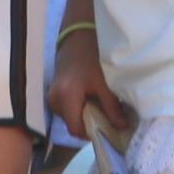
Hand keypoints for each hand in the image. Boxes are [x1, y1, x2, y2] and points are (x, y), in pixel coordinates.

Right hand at [48, 28, 135, 147]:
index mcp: (66, 97)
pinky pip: (66, 111)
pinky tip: (89, 100)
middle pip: (72, 124)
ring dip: (83, 117)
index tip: (106, 129)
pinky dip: (78, 110)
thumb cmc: (91, 59)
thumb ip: (112, 107)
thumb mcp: (105, 84)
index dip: (91, 133)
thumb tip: (122, 127)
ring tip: (98, 107)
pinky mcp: (53, 95)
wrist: (76, 41)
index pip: (75, 128)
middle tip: (106, 118)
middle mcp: (54, 100)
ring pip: (69, 118)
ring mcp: (51, 98)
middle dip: (89, 124)